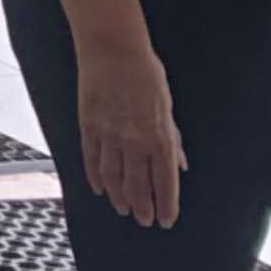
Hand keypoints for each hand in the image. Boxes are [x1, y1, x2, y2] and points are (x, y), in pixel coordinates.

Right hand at [77, 40, 185, 226]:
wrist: (112, 49)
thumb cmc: (146, 74)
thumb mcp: (168, 107)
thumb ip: (173, 139)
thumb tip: (181, 165)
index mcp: (160, 137)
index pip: (165, 182)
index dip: (166, 205)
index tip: (166, 220)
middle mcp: (135, 141)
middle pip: (138, 185)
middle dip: (142, 207)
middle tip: (143, 221)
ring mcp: (109, 135)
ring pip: (113, 177)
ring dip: (119, 197)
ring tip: (123, 209)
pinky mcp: (88, 126)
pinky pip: (92, 159)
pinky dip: (95, 177)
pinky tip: (100, 189)